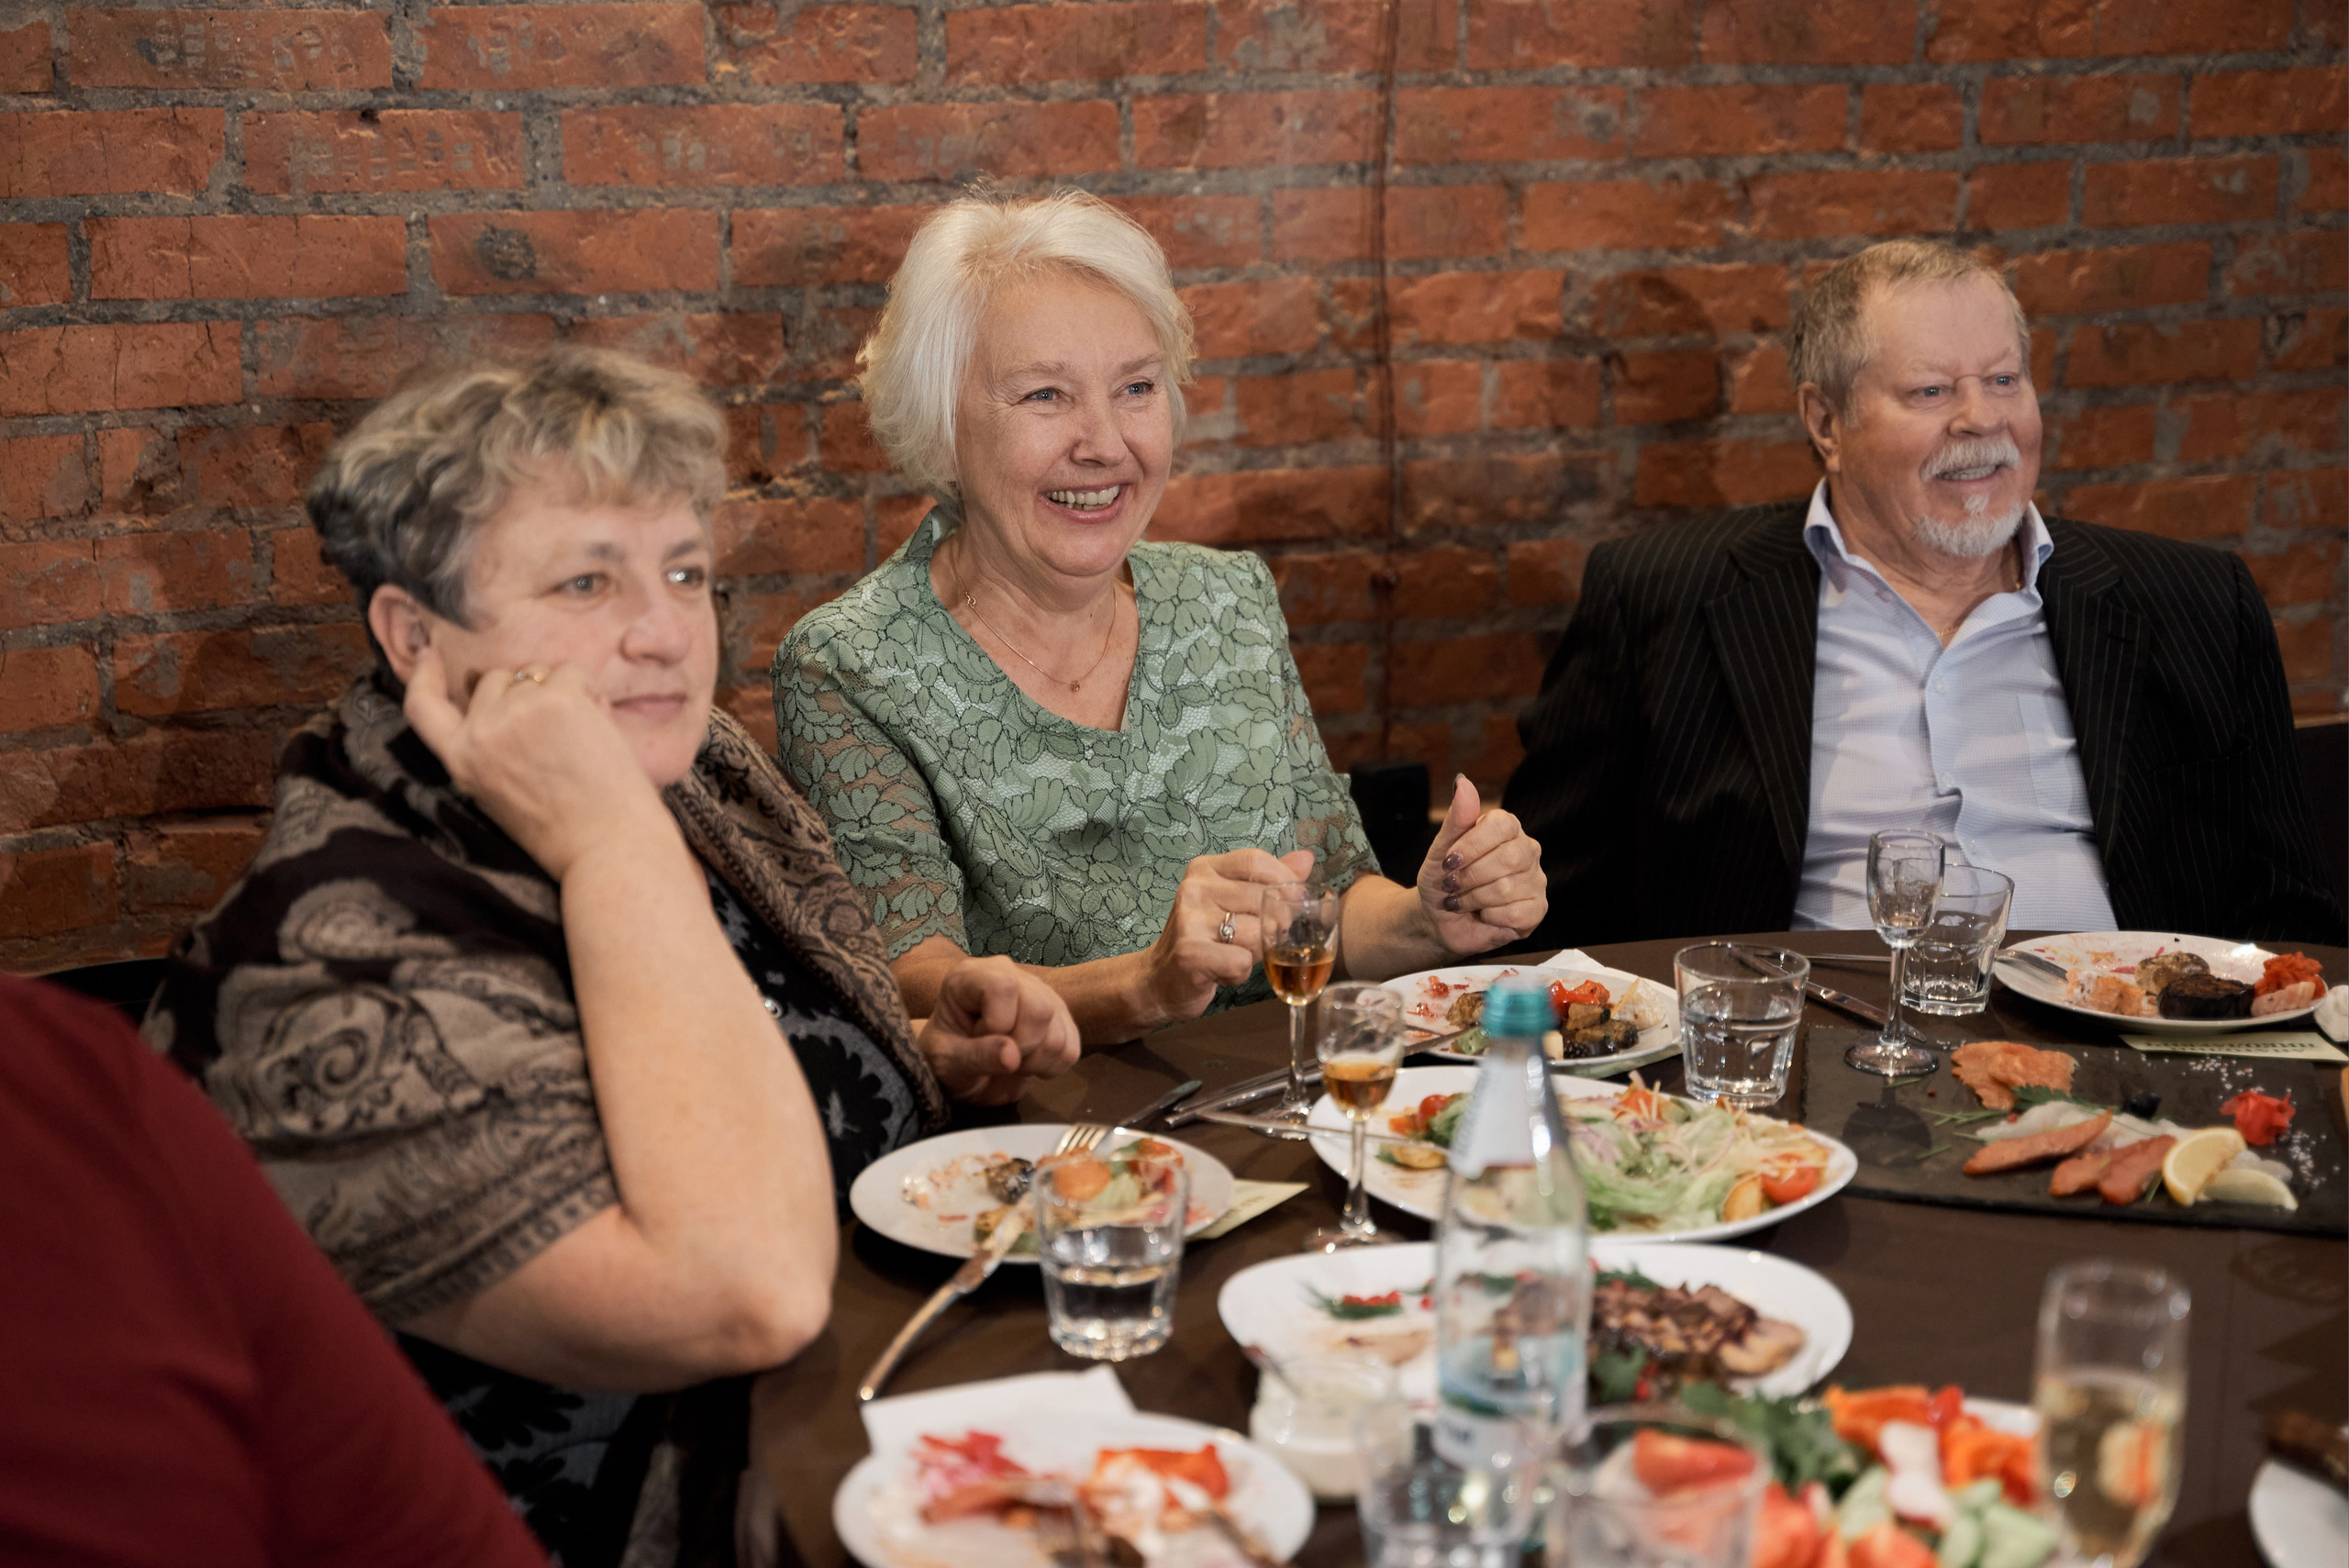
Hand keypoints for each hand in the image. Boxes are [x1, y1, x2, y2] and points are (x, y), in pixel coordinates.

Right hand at [401, 644, 673, 881]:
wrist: (608, 849)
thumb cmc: (567, 832)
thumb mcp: (501, 794)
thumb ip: (491, 750)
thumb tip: (506, 702)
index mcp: (462, 761)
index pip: (422, 707)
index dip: (423, 676)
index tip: (429, 654)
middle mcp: (480, 733)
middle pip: (494, 681)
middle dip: (525, 693)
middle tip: (559, 737)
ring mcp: (516, 712)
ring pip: (534, 673)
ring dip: (560, 694)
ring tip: (582, 741)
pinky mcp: (557, 699)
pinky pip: (571, 673)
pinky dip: (590, 694)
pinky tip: (600, 731)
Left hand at [918, 956, 1080, 1105]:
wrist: (962, 1071)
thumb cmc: (946, 1059)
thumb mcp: (947, 1061)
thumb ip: (975, 1055)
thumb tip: (1012, 1055)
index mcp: (974, 976)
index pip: (1004, 987)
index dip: (997, 1023)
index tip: (978, 1040)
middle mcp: (1013, 976)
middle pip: (1040, 1009)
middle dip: (1020, 1047)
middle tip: (997, 1056)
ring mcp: (1042, 994)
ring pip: (1058, 1034)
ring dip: (1035, 1061)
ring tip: (1010, 1061)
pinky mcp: (1061, 1018)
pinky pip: (1071, 1049)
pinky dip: (1051, 1067)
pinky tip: (1028, 1063)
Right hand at [1139, 847, 1315, 1025]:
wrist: (1158, 979)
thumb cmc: (1202, 939)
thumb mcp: (1231, 901)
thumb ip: (1267, 880)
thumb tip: (1306, 859)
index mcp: (1205, 869)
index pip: (1255, 860)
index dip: (1284, 879)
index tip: (1296, 900)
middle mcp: (1194, 888)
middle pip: (1262, 898)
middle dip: (1277, 923)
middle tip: (1266, 938)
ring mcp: (1190, 920)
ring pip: (1257, 933)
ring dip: (1257, 951)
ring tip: (1237, 955)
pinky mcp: (1191, 953)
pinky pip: (1241, 962)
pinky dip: (1240, 973)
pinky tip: (1224, 972)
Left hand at [1415, 775, 1545, 955]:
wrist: (1438, 918)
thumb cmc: (1442, 879)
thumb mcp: (1440, 849)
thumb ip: (1456, 819)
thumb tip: (1463, 782)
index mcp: (1507, 828)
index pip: (1502, 825)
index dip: (1472, 845)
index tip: (1448, 861)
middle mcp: (1527, 850)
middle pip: (1509, 858)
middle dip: (1471, 876)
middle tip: (1452, 885)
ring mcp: (1536, 880)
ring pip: (1509, 888)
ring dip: (1474, 899)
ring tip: (1463, 901)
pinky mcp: (1537, 909)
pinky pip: (1518, 913)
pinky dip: (1491, 917)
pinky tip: (1484, 914)